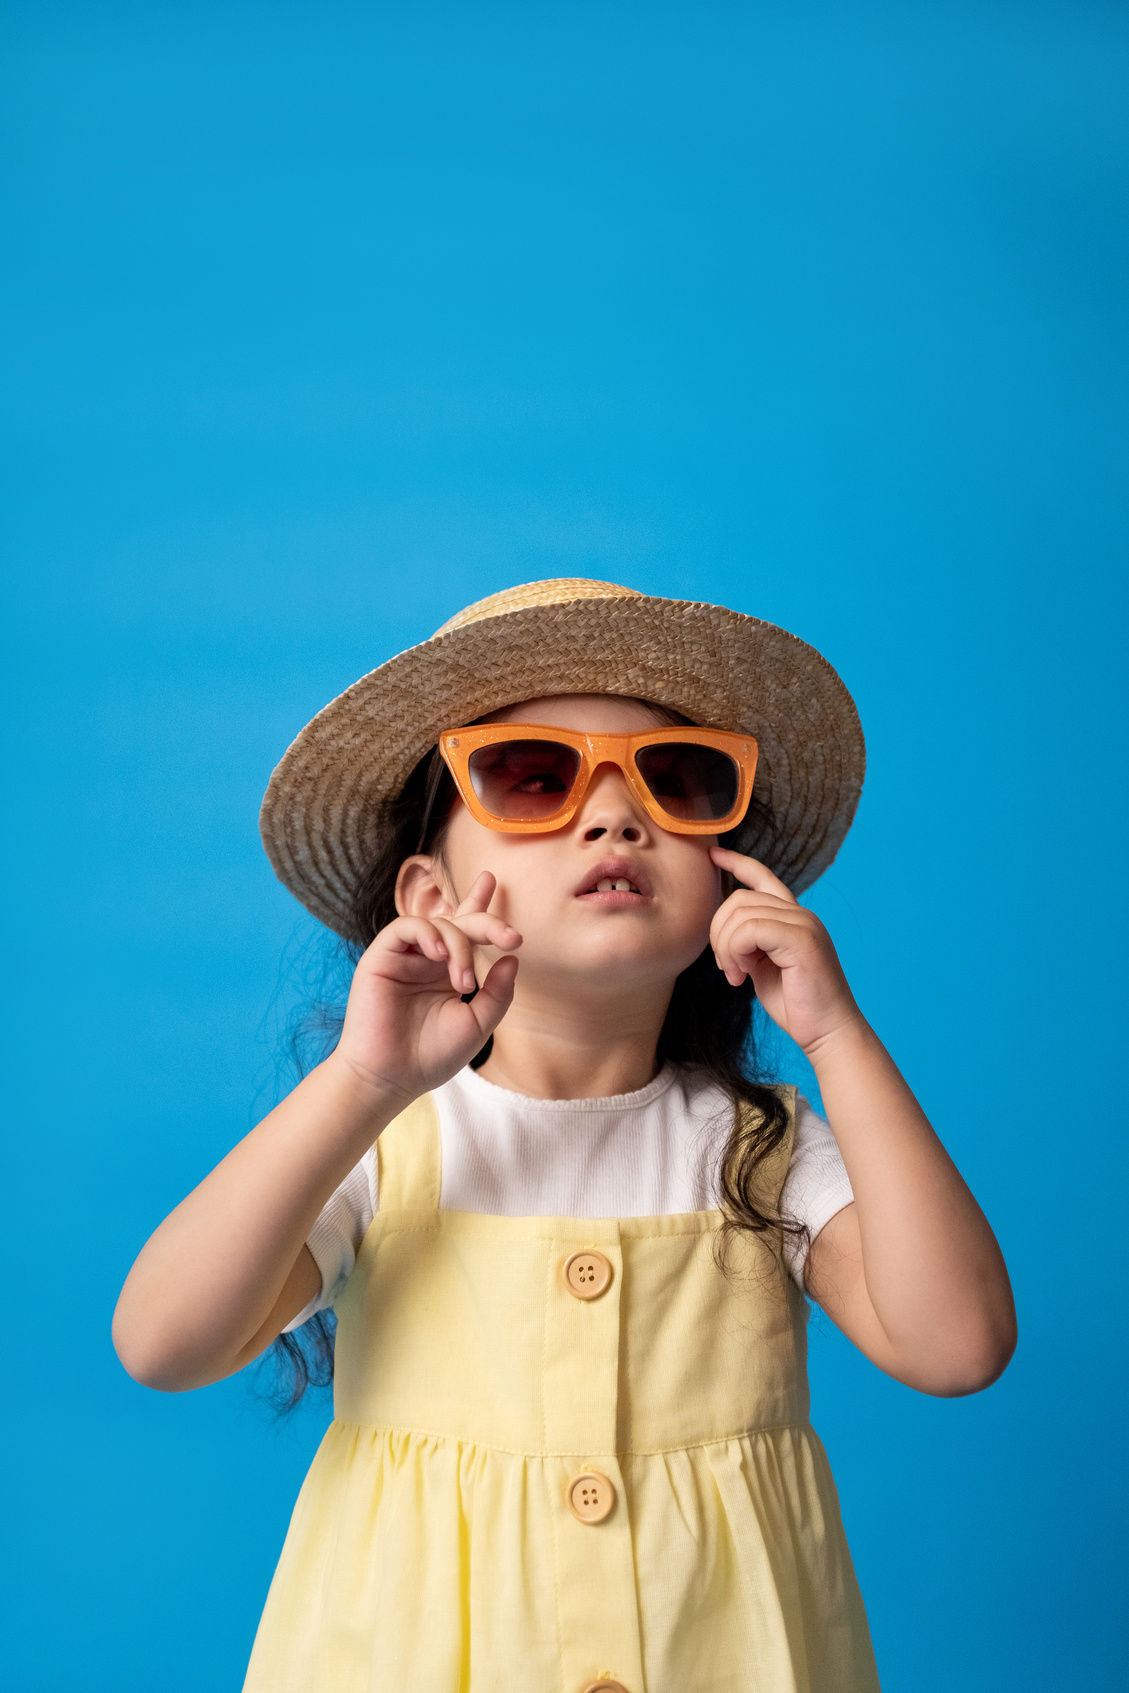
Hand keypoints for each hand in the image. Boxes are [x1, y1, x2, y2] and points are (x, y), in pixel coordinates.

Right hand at [332, 871, 520, 1106]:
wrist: (393, 1078)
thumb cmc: (431, 1056)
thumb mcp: (477, 1025)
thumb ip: (497, 993)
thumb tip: (513, 959)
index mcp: (448, 971)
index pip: (465, 928)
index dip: (479, 902)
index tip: (494, 882)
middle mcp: (427, 959)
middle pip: (459, 922)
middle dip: (487, 922)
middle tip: (510, 936)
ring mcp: (404, 957)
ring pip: (438, 924)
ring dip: (459, 946)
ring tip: (463, 981)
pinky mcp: (381, 957)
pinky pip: (406, 928)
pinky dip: (428, 934)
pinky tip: (439, 955)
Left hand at [708, 848, 861, 1056]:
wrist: (829, 1033)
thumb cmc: (798, 1005)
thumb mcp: (765, 967)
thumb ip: (750, 944)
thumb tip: (725, 932)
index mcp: (794, 918)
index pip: (763, 877)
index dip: (737, 862)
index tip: (713, 854)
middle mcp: (801, 914)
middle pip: (739, 898)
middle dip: (719, 932)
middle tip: (726, 968)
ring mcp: (804, 923)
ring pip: (740, 915)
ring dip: (726, 948)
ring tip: (735, 976)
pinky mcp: (801, 939)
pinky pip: (749, 930)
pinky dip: (735, 953)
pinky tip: (741, 977)